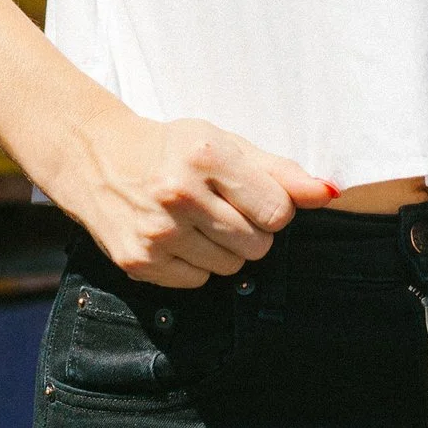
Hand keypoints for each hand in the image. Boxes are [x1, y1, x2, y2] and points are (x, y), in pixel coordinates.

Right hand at [55, 112, 338, 286]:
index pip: (277, 211)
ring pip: (230, 269)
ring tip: (199, 222)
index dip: (272, 209)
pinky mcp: (138, 260)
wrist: (98, 159)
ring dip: (224, 250)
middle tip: (222, 209)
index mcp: (207, 155)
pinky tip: (178, 237)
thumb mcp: (227, 145)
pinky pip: (197, 282)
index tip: (252, 197)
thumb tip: (329, 193)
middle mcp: (179, 193)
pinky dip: (195, 265)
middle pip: (257, 245)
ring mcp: (157, 231)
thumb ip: (281, 171)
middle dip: (250, 231)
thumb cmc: (174, 150)